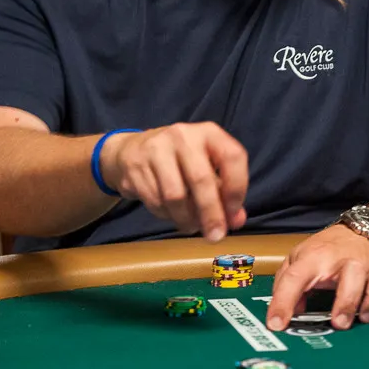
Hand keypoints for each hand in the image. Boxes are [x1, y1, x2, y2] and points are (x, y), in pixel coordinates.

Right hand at [100, 122, 247, 241]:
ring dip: (186, 218)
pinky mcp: (136, 166)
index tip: (233, 213)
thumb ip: (224, 193)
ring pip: (175, 195)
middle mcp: (184, 136)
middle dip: (210, 213)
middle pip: (200, 179)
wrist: (132, 150)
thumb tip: (236, 220)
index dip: (237, 188)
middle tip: (215, 235)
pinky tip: (171, 214)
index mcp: (209, 133)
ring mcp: (157, 149)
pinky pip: (155, 201)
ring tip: (191, 225)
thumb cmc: (179, 161)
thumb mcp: (206, 167)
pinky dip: (167, 215)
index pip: (232, 156)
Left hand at [266, 225, 368, 331]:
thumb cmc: (327, 250)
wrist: (364, 229)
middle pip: (352, 274)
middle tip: (339, 323)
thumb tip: (281, 314)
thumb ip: (286, 284)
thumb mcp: (299, 258)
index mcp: (316, 257)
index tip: (277, 325)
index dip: (283, 301)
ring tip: (365, 317)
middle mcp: (347, 259)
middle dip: (347, 302)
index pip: (295, 277)